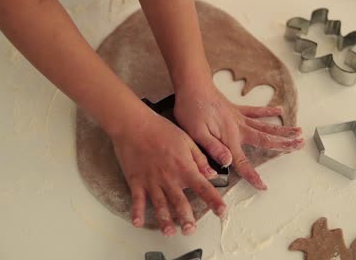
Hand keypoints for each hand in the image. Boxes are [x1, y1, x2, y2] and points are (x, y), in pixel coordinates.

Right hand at [111, 110, 226, 236]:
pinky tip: (138, 223)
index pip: (203, 188)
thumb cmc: (160, 129)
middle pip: (180, 203)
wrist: (134, 124)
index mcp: (184, 167)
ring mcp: (152, 181)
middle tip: (191, 230)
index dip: (214, 201)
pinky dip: (137, 212)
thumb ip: (200, 159)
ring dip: (165, 220)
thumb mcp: (187, 139)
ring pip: (160, 205)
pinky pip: (137, 200)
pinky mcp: (136, 181)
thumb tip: (212, 174)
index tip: (222, 212)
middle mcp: (169, 178)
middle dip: (187, 219)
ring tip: (170, 232)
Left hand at [174, 78, 303, 189]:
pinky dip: (268, 111)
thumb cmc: (191, 109)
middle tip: (300, 146)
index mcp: (228, 138)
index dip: (252, 175)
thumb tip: (228, 162)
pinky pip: (256, 111)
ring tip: (299, 132)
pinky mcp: (236, 109)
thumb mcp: (196, 133)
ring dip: (282, 130)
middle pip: (265, 140)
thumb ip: (213, 148)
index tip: (262, 186)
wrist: (192, 86)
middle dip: (283, 144)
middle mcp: (238, 128)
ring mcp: (239, 118)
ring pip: (265, 126)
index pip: (242, 162)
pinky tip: (280, 110)